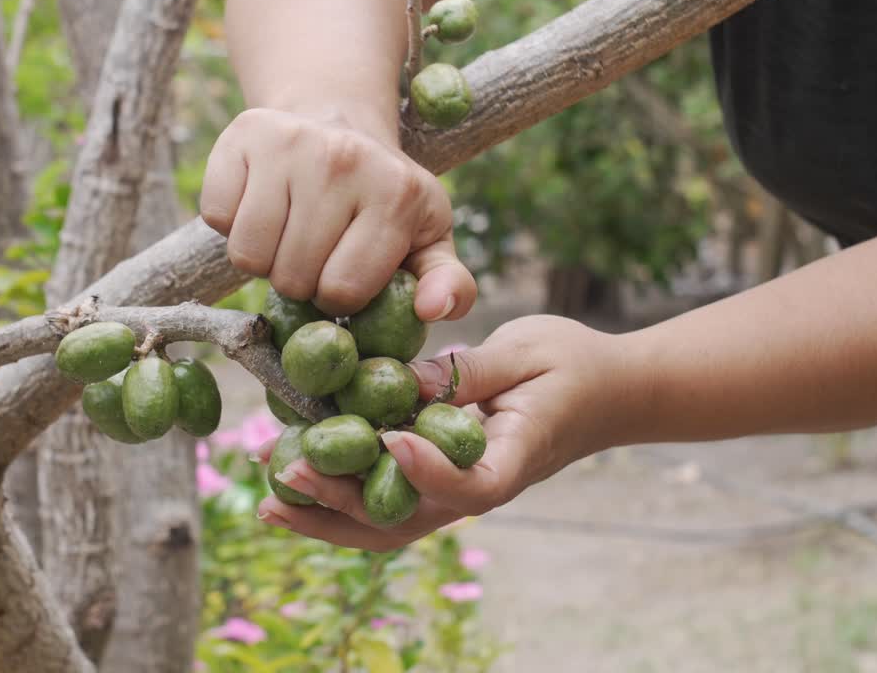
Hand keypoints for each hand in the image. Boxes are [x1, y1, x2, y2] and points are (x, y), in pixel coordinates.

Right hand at [200, 107, 476, 317]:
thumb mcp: (428, 238)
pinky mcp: (243, 134)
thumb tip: (435, 310)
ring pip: (247, 255)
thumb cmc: (382, 197)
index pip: (343, 291)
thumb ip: (448, 283)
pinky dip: (232, 223)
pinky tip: (261, 202)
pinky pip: (217, 218)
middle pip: (292, 278)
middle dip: (300, 281)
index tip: (345, 270)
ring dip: (263, 258)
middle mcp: (343, 161)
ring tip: (288, 230)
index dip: (338, 296)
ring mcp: (289, 142)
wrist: (337, 120)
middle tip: (313, 249)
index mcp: (398, 193)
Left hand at [254, 315, 646, 550]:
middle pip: (406, 518)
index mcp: (511, 459)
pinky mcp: (438, 481)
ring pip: (386, 524)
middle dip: (342, 502)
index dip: (426, 470)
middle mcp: (478, 489)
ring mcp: (456, 492)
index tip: (389, 438)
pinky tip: (292, 485)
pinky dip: (338, 500)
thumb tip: (395, 380)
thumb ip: (464, 371)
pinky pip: (385, 503)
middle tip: (286, 475)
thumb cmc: (573, 364)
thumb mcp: (526, 351)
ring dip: (326, 516)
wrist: (608, 391)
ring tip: (268, 497)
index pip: (468, 486)